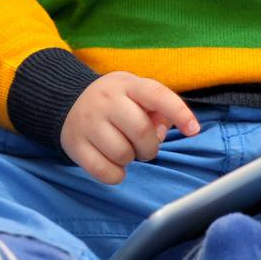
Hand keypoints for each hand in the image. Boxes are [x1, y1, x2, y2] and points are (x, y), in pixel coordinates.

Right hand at [60, 71, 199, 183]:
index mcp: (126, 85)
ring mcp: (87, 122)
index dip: (179, 112)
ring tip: (124, 150)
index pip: (157, 95)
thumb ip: (157, 109)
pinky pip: (104, 172)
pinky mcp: (75, 145)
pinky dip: (116, 174)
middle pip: (141, 131)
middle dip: (150, 147)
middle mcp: (105, 100)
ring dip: (130, 159)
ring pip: (122, 154)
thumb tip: (162, 131)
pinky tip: (112, 163)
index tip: (193, 130)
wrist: (66, 102)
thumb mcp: (135, 94)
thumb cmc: (114, 102)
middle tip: (144, 148)